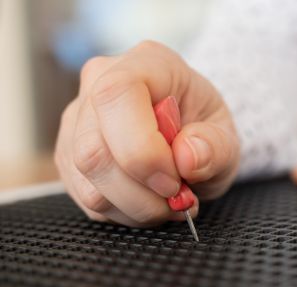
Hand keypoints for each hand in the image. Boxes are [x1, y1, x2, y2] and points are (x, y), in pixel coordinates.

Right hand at [54, 41, 239, 226]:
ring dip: (135, 206)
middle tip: (177, 198)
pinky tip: (149, 202)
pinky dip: (124, 212)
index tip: (174, 180)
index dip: (141, 149)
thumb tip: (187, 158)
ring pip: (87, 181)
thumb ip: (215, 146)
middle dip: (141, 192)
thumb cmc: (204, 128)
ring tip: (169, 201)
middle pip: (93, 150)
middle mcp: (99, 84)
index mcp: (146, 63)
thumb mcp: (227, 136)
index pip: (118, 95)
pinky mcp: (69, 155)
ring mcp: (78, 121)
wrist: (190, 134)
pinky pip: (86, 198)